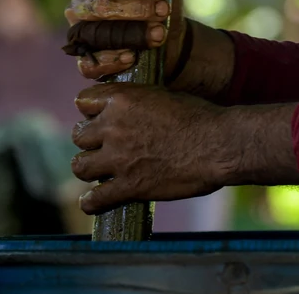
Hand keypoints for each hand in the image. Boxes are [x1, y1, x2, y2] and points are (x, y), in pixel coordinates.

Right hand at [66, 0, 185, 77]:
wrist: (171, 36)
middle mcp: (80, 8)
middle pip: (96, 7)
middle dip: (134, 9)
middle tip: (162, 9)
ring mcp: (81, 37)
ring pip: (96, 36)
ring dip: (133, 34)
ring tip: (159, 33)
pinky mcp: (89, 62)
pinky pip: (89, 64)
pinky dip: (112, 61)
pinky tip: (131, 56)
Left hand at [70, 83, 227, 211]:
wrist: (219, 144)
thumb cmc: (200, 117)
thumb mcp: (164, 95)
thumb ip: (139, 102)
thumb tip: (130, 109)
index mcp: (122, 99)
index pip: (83, 101)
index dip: (91, 111)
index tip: (100, 118)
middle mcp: (114, 127)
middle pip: (79, 136)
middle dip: (90, 141)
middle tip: (104, 147)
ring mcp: (119, 158)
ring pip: (80, 166)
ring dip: (88, 168)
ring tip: (98, 171)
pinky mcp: (129, 186)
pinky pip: (95, 199)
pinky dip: (91, 202)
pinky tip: (92, 201)